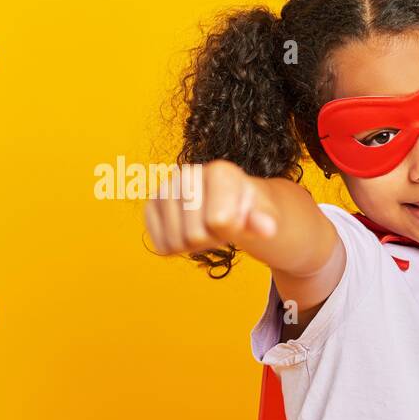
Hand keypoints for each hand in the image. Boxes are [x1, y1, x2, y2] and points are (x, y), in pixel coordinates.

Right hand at [144, 159, 278, 254]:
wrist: (233, 205)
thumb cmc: (250, 210)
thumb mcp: (265, 216)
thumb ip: (265, 221)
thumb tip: (268, 228)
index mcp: (220, 172)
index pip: (219, 221)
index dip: (232, 230)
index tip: (238, 217)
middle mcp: (187, 174)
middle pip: (195, 235)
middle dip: (213, 238)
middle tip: (222, 225)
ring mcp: (165, 190)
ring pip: (175, 242)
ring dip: (195, 245)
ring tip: (207, 226)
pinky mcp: (150, 207)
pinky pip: (161, 246)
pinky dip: (178, 247)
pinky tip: (189, 230)